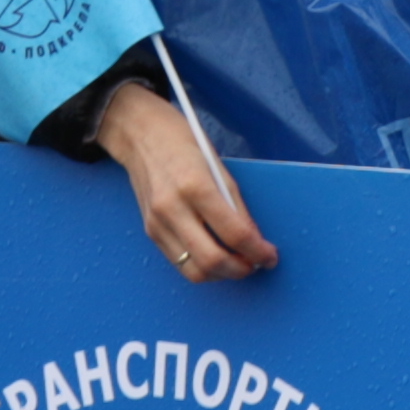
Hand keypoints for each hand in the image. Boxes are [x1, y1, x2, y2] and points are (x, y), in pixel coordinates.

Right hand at [98, 77, 276, 280]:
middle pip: (211, 260)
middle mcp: (172, 209)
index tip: (270, 257)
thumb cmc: (184, 144)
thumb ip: (236, 206)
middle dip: (240, 270)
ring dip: (221, 274)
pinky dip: (202, 265)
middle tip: (256, 264)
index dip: (257, 251)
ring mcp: (157, 223)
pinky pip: (179, 262)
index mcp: (195, 186)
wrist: (140, 135)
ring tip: (237, 262)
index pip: (233, 233)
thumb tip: (254, 240)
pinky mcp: (150, 231)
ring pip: (193, 271)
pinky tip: (215, 254)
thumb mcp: (219, 168)